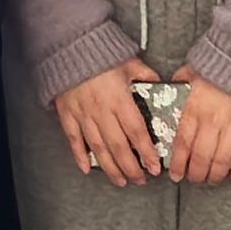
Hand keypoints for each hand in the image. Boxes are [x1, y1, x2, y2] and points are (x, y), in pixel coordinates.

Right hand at [53, 63, 165, 186]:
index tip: (155, 168)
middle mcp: (102, 111)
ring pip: (98, 148)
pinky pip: (73, 139)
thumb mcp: (129, 62)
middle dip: (131, 167)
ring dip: (110, 167)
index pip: (137, 132)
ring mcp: (83, 115)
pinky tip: (86, 169)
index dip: (146, 153)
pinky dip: (79, 156)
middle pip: (119, 146)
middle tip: (140, 180)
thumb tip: (162, 84)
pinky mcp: (67, 115)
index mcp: (120, 100)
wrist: (68, 48)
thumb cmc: (101, 55)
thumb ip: (146, 75)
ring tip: (121, 181)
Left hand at [167, 77, 230, 186]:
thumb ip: (179, 86)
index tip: (175, 175)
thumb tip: (165, 91)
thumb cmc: (220, 66)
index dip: (178, 164)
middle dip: (196, 174)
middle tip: (194, 180)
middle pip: (201, 157)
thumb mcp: (191, 72)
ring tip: (211, 180)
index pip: (182, 144)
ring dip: (215, 175)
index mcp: (194, 108)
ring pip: (222, 160)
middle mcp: (212, 120)